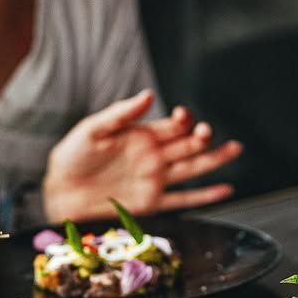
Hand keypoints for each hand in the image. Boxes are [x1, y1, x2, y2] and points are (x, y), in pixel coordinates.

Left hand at [43, 90, 240, 222]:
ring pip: (192, 168)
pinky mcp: (153, 202)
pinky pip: (185, 199)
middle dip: (200, 138)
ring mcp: (156, 180)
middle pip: (187, 145)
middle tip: (209, 132)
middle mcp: (153, 157)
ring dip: (213, 159)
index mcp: (141, 136)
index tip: (184, 117)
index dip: (181, 120)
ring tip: (234, 150)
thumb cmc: (73, 158)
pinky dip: (205, 196)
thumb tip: (147, 95)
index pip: (170, 126)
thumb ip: (121, 114)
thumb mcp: (93, 129)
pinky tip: (224, 190)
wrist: (63, 194)